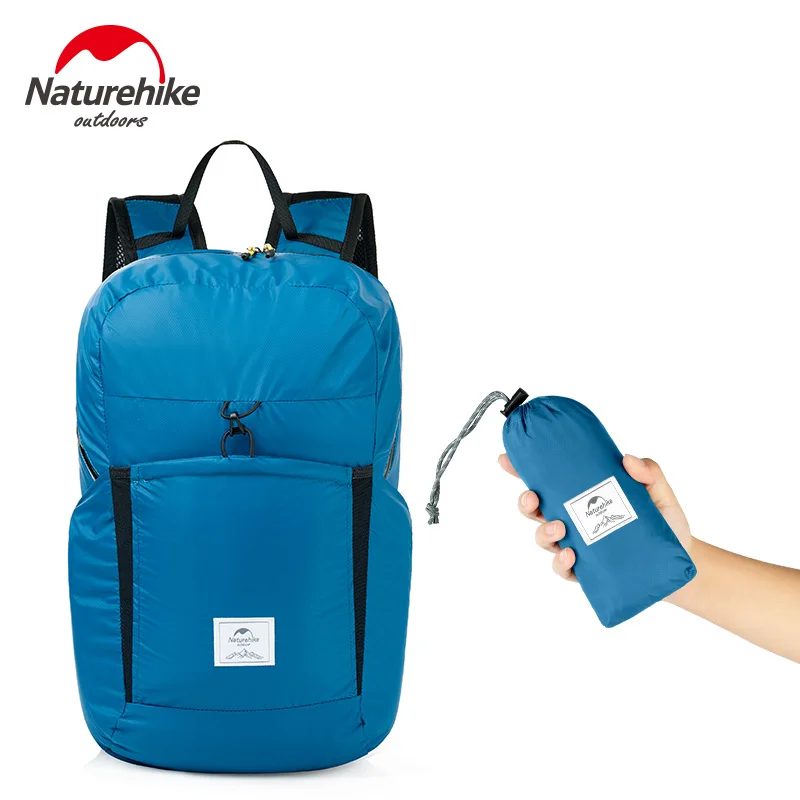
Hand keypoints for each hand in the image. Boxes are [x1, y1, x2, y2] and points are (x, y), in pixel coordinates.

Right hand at [498, 453, 692, 581]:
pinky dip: (561, 562)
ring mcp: (575, 545)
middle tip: (532, 497)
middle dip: (525, 502)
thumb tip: (627, 460)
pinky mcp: (584, 571)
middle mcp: (572, 518)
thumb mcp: (660, 492)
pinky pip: (562, 568)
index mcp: (581, 494)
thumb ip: (649, 472)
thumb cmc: (664, 524)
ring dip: (543, 532)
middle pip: (534, 509)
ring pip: (543, 538)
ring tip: (558, 529)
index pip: (546, 480)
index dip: (521, 470)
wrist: (678, 566)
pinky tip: (569, 556)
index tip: (506, 459)